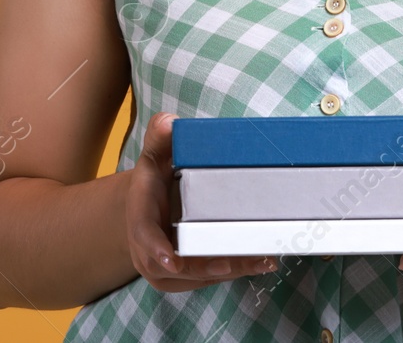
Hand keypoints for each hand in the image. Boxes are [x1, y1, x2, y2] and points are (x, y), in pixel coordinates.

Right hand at [127, 111, 280, 291]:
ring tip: (262, 261)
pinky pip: (207, 279)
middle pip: (175, 266)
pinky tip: (260, 262)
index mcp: (140, 214)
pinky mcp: (184, 276)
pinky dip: (234, 272)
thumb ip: (160, 135)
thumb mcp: (155, 152)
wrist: (149, 205)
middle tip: (236, 262)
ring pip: (196, 277)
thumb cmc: (156, 177)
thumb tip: (169, 124)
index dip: (156, 248)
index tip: (171, 260)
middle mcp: (147, 249)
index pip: (144, 233)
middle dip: (206, 266)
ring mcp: (165, 268)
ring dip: (229, 271)